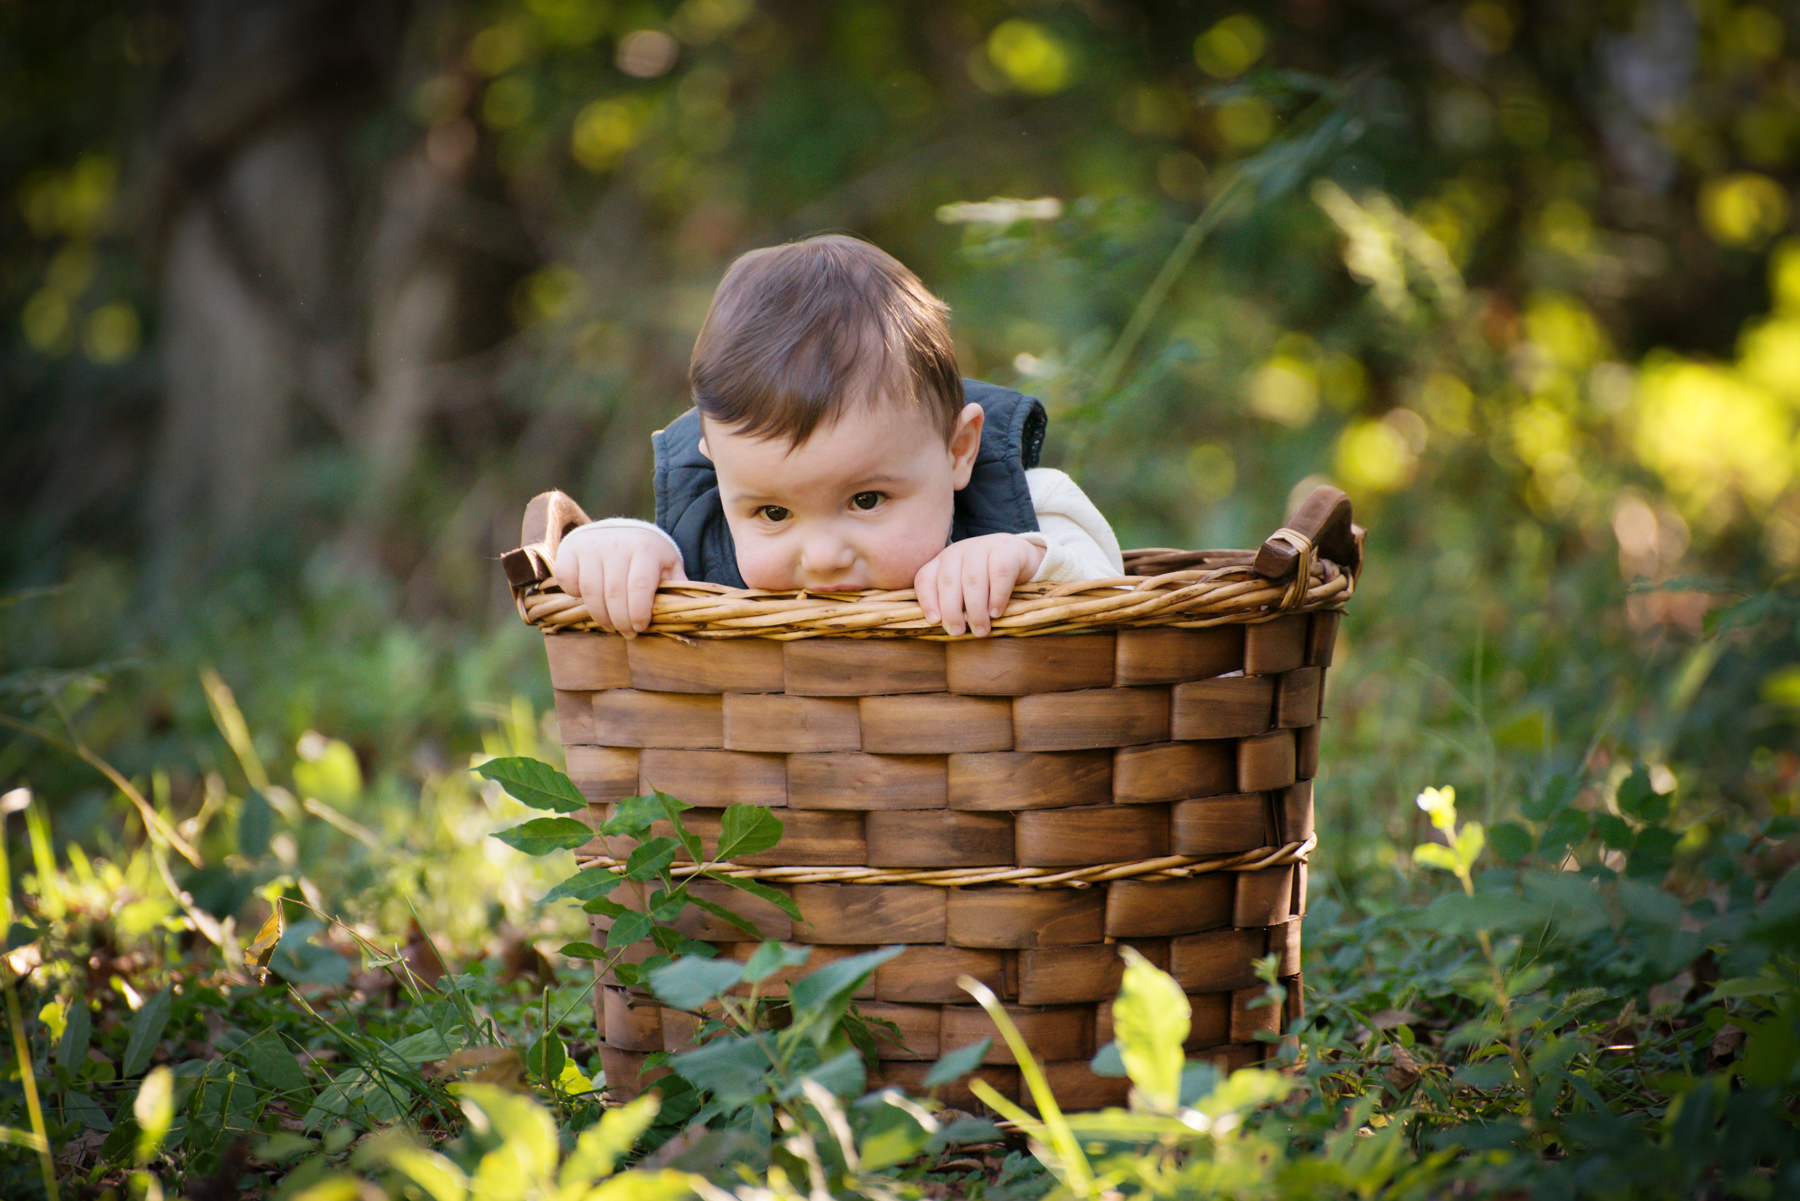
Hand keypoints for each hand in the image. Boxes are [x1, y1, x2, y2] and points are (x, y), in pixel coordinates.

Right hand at [553, 525, 686, 637]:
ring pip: (591, 592)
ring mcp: (591, 546)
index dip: (638, 612)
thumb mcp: (668, 565)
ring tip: (611, 626)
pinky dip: (575, 596)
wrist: (620, 531)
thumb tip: (687, 610)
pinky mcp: (570, 550)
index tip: (640, 627)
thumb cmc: (647, 556)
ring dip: (600, 616)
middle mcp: (616, 544)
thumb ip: (677, 586)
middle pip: (614, 594)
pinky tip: (590, 601)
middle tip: (627, 633)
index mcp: (645, 548)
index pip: (640, 586)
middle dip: (621, 621)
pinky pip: (568, 581)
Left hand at [913, 534, 1045, 636]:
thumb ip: (953, 600)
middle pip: (948, 582)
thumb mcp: (964, 585)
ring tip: (980, 629)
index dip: (927, 601)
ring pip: (973, 581)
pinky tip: (996, 613)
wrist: (1018, 553)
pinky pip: (999, 576)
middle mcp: (958, 551)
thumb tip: (948, 628)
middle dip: (952, 611)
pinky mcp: (1005, 552)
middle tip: (958, 632)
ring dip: (976, 610)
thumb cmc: (986, 577)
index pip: (926, 578)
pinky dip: (997, 598)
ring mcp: (981, 548)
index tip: (935, 621)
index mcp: (943, 561)